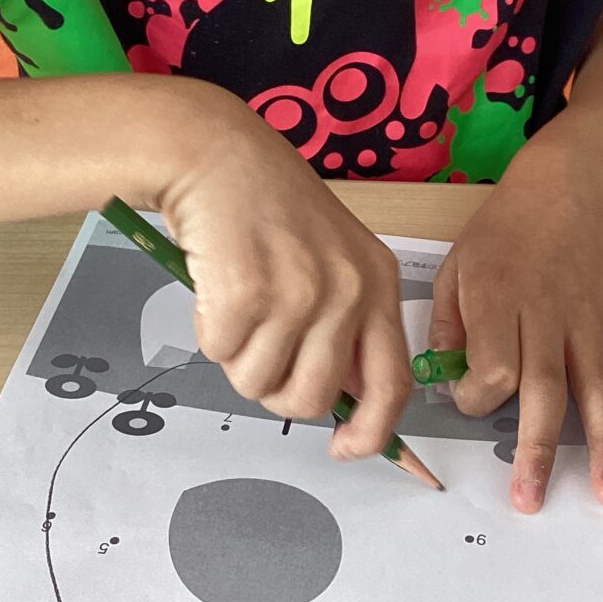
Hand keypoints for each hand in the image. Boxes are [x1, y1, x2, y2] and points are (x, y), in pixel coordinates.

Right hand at [154, 82, 410, 458]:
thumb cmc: (268, 207)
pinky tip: (215, 284)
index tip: (344, 448)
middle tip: (257, 348)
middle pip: (315, 399)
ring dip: (237, 359)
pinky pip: (219, 354)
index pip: (393, 384)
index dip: (372, 433)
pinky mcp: (247, 293)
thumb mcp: (333, 258)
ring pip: (261, 384)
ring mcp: (300, 292)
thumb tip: (341, 401)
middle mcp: (348, 290)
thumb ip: (346, 324)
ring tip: (236, 304)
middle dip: (277, 390)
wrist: (216, 153)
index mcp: (377, 283)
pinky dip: (208, 331)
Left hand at [426, 116, 602, 512]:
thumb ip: (447, 327)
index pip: (493, 367)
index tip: (468, 399)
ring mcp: (591, 319)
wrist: (563, 190)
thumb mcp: (455, 268)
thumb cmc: (502, 233)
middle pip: (545, 390)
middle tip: (530, 499)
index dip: (477, 397)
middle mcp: (548, 313)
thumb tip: (444, 381)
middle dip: (536, 450)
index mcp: (499, 299)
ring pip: (599, 388)